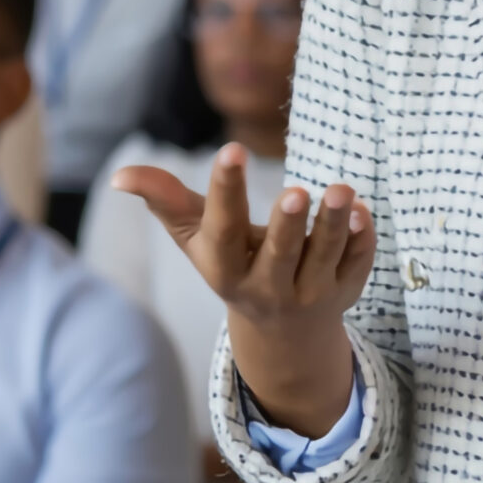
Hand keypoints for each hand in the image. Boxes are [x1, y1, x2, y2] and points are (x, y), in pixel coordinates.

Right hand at [115, 143, 372, 435]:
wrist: (284, 332)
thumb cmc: (235, 264)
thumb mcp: (199, 239)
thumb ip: (167, 202)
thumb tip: (120, 175)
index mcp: (227, 270)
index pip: (224, 230)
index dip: (225, 191)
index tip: (232, 150)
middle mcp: (268, 287)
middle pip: (279, 255)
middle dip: (287, 224)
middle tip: (296, 190)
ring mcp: (310, 293)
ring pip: (323, 257)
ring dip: (333, 225)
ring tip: (341, 190)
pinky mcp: (346, 291)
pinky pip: (356, 264)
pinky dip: (361, 240)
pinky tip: (361, 212)